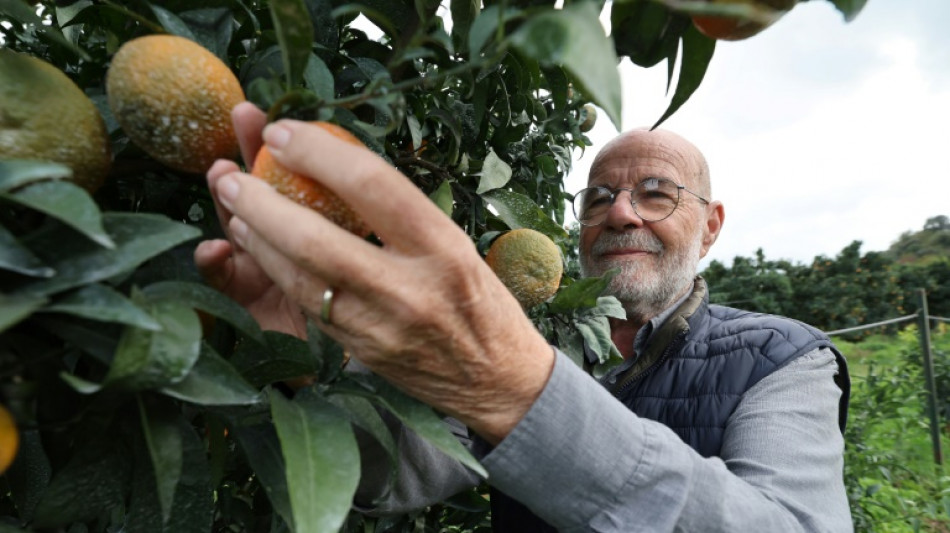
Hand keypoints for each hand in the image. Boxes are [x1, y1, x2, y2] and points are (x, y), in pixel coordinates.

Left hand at [208, 119, 554, 443]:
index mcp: (443, 246)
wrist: (500, 379)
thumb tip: (336, 166)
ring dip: (256, 239)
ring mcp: (381, 327)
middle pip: (316, 238)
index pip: (372, 184)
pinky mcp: (361, 353)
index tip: (285, 131)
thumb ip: (402, 213)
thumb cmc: (483, 300)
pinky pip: (306, 305)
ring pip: (299, 277)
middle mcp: (411, 288)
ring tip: (234, 206)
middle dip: (263, 202)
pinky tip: (256, 248)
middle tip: (233, 175)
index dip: (318, 152)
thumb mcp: (457, 245)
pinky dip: (275, 271)